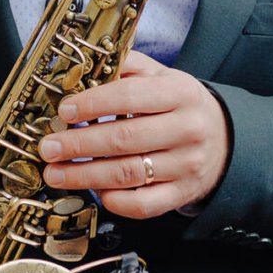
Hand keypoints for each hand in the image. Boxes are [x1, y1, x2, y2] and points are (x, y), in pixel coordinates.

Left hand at [38, 48, 230, 218]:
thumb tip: (84, 68)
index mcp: (181, 93)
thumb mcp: (162, 77)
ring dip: (85, 175)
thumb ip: (127, 68)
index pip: (129, 97)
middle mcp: (187, 129)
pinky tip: (95, 192)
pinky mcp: (183, 193)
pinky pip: (143, 204)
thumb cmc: (180, 106)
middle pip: (124, 139)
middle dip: (79, 144)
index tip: (64, 111)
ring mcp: (187, 165)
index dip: (92, 104)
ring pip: (129, 174)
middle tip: (48, 148)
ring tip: (56, 172)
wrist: (224, 140)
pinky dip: (115, 201)